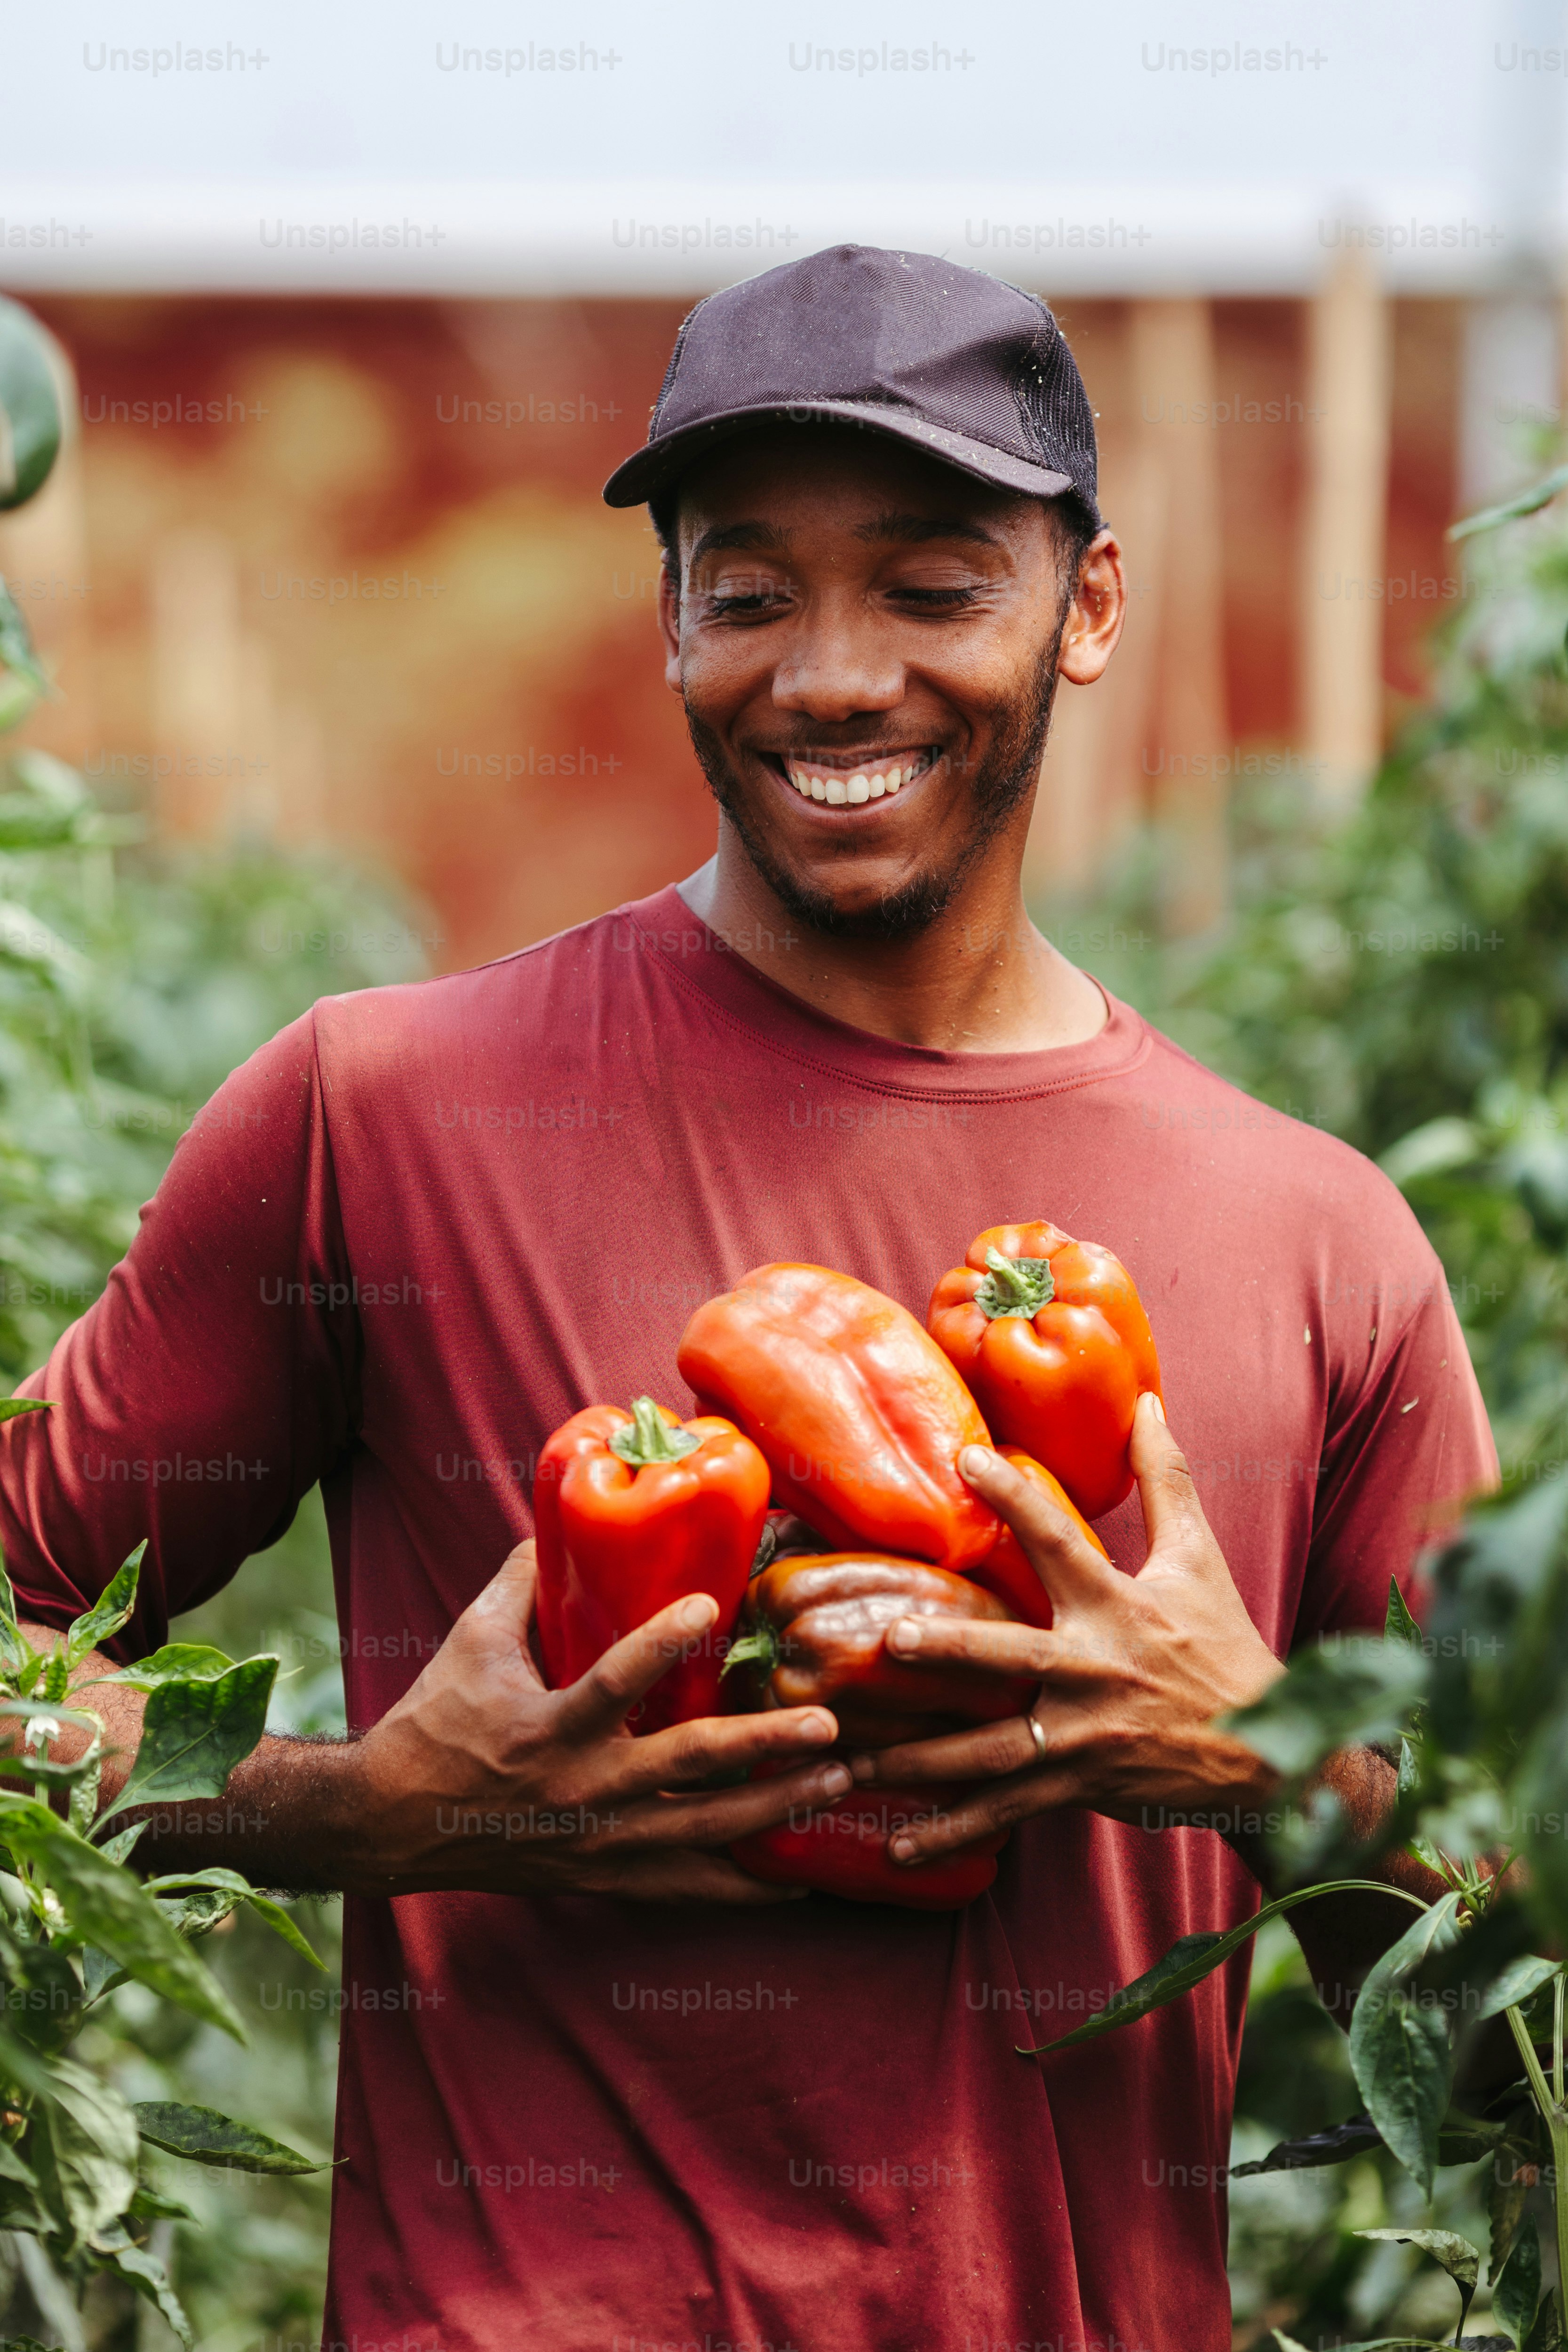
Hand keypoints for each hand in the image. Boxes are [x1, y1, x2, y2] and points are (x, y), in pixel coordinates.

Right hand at [341, 1540, 851, 1901]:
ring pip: (706, 1832)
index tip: (710, 1605)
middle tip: (827, 1723)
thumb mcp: (472, 1641)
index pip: (613, 1682)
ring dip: (776, 1807)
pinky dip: (745, 1887)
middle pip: (688, 1768)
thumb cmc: (436, 1721)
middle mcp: (583, 1790)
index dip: (660, 1643)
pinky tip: (798, 1876)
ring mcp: (600, 1842)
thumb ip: (523, 1581)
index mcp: (547, 1729)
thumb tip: (562, 1517)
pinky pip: (687, 1888)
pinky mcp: (606, 1876)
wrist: (392, 1823)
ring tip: (838, 1778)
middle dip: (764, 1746)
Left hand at [850, 1394, 1284, 1867]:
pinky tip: (897, 1846)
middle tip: (889, 1639)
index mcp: (1116, 1606)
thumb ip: (1166, 1479)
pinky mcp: (1079, 1786)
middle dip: (950, 1650)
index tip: (964, 1457)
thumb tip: (1148, 1402)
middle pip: (1011, 1656)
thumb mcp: (1198, 1558)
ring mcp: (1083, 1735)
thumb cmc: (1221, 1645)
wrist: (1269, 1752)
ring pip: (989, 1750)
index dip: (1014, 1495)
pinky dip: (951, 1830)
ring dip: (917, 1761)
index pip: (1058, 1539)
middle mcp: (1093, 1670)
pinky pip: (1005, 1811)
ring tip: (848, 1761)